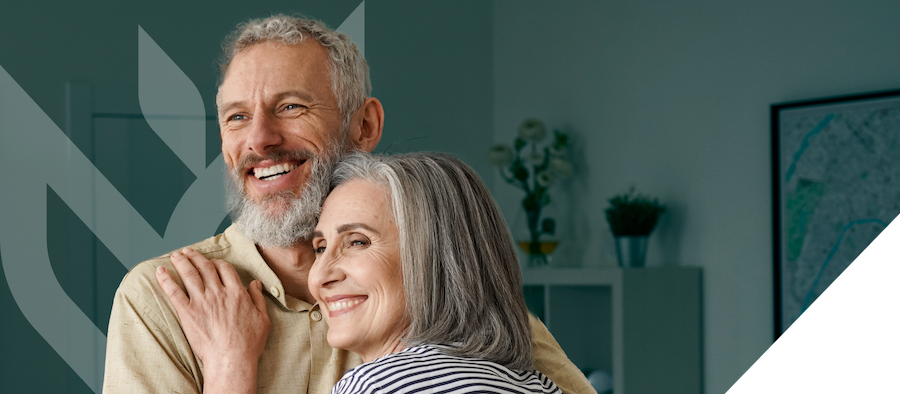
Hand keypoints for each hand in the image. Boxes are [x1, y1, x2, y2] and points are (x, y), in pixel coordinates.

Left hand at [155, 248, 269, 391]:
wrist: (231, 359)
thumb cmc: (249, 343)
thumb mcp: (263, 318)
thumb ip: (258, 298)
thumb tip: (256, 283)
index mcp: (237, 293)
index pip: (225, 269)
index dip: (218, 262)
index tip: (212, 262)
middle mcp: (218, 293)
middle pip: (205, 267)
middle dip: (196, 257)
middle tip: (188, 252)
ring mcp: (202, 302)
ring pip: (189, 275)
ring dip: (181, 262)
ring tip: (175, 255)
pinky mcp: (188, 313)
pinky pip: (174, 292)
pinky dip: (166, 280)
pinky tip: (160, 272)